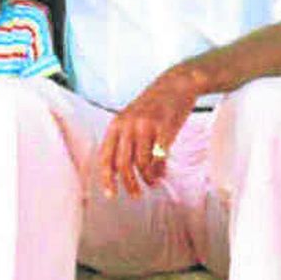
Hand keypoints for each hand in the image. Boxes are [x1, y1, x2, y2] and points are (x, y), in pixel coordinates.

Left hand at [96, 67, 198, 197]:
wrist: (175, 84)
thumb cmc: (153, 105)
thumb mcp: (131, 119)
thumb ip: (126, 141)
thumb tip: (128, 171)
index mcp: (116, 125)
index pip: (105, 156)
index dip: (106, 178)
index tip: (111, 194)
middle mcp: (127, 125)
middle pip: (123, 164)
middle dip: (129, 184)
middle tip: (135, 195)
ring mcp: (146, 126)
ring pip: (142, 162)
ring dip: (148, 177)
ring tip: (153, 182)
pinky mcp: (165, 127)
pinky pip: (159, 156)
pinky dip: (160, 169)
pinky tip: (162, 173)